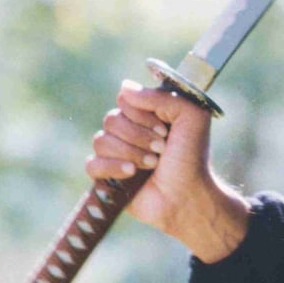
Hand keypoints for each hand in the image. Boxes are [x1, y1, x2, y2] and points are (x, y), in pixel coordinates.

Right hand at [86, 79, 249, 262]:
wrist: (187, 195)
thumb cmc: (192, 156)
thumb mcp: (192, 117)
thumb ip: (163, 97)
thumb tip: (125, 88)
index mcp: (146, 114)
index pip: (125, 99)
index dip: (142, 114)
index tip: (165, 129)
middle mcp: (128, 130)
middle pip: (111, 119)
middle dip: (139, 136)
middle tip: (162, 148)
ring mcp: (115, 152)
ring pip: (100, 140)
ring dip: (131, 152)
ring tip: (153, 164)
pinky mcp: (106, 175)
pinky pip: (91, 164)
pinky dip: (113, 167)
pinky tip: (133, 173)